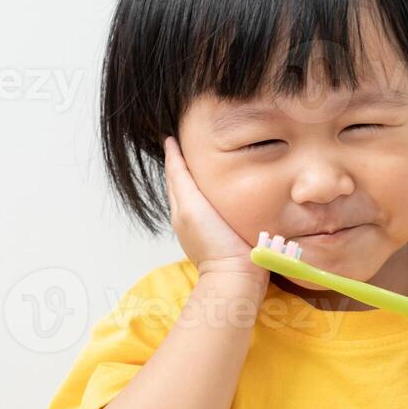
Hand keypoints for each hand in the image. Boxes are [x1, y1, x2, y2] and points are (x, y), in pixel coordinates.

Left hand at [162, 136, 266, 281]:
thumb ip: (182, 179)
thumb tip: (171, 149)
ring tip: (205, 157)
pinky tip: (221, 186)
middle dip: (182, 161)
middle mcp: (189, 215)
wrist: (236, 275)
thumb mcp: (193, 206)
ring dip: (196, 175)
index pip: (175, 172)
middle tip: (189, 140)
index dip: (174, 152)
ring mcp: (203, 226)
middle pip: (182, 182)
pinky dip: (209, 191)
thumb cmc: (215, 242)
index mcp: (183, 206)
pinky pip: (210, 205)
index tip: (175, 133)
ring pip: (195, 193)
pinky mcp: (220, 233)